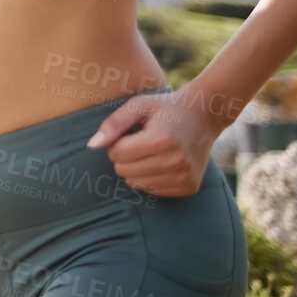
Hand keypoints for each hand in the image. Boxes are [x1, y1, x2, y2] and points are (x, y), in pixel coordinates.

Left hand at [85, 89, 218, 197]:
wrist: (204, 116)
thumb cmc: (165, 109)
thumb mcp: (138, 106)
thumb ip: (113, 124)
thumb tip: (92, 146)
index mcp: (161, 140)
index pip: (117, 154)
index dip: (117, 142)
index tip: (131, 133)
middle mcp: (175, 162)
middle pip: (124, 171)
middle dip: (125, 156)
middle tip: (141, 141)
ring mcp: (184, 177)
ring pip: (136, 184)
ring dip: (137, 168)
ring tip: (152, 150)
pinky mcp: (189, 187)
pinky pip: (153, 190)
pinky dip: (151, 177)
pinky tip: (163, 161)